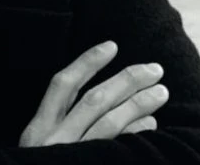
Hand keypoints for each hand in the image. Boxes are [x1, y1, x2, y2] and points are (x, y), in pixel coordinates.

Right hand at [19, 41, 168, 146]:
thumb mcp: (37, 150)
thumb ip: (58, 126)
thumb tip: (103, 97)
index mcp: (38, 130)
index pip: (62, 85)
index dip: (87, 62)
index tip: (112, 45)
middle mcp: (54, 140)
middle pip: (94, 99)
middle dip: (126, 80)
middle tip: (154, 68)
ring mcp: (74, 155)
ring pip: (110, 122)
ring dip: (138, 103)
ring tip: (161, 91)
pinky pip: (120, 148)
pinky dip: (137, 131)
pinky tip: (151, 121)